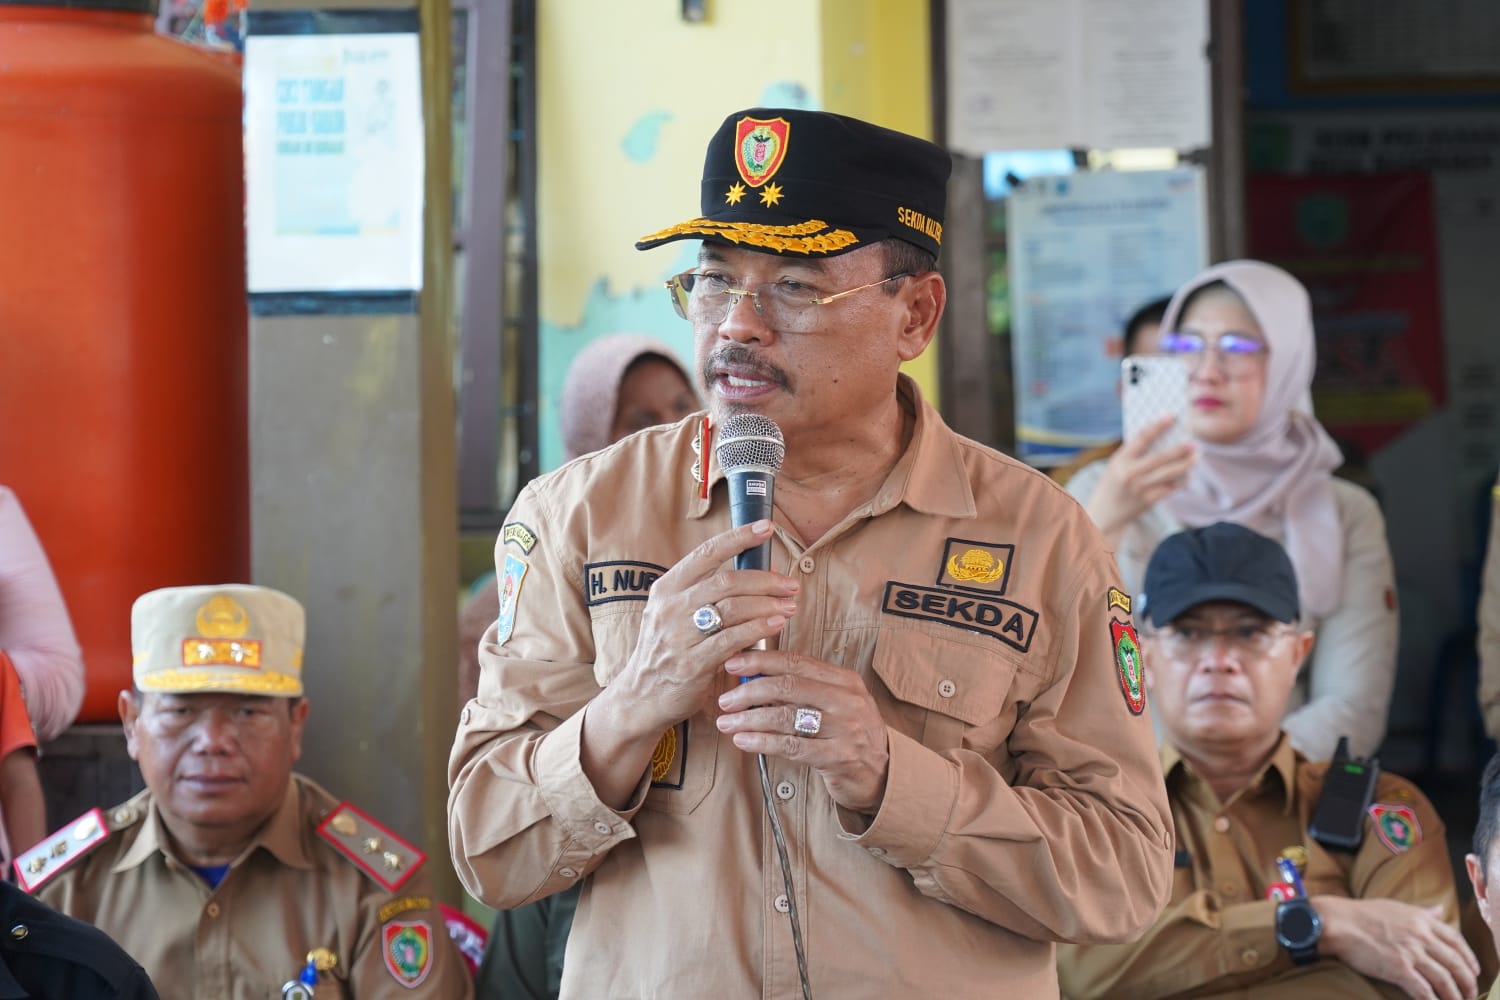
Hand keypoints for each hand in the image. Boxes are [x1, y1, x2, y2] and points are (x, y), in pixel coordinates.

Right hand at [607, 519, 799, 736]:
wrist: (639, 697)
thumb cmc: (666, 652)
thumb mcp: (673, 615)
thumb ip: (705, 594)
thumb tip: (754, 573)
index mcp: (666, 589)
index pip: (706, 554)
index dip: (738, 538)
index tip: (765, 528)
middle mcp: (670, 608)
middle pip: (726, 581)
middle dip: (765, 580)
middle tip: (789, 584)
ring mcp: (679, 636)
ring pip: (733, 608)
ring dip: (768, 603)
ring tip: (790, 604)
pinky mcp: (692, 663)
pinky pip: (733, 639)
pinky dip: (759, 628)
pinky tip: (776, 623)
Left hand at [716, 651, 889, 813]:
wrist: (883, 774)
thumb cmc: (850, 734)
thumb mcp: (837, 702)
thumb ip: (805, 687)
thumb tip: (755, 676)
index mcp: (844, 680)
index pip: (796, 662)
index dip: (761, 660)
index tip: (734, 663)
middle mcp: (847, 700)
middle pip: (788, 686)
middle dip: (750, 690)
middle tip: (726, 699)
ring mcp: (845, 729)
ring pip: (786, 717)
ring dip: (750, 718)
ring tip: (727, 722)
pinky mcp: (838, 757)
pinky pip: (791, 746)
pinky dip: (762, 742)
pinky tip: (743, 741)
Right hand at [1085, 416, 1195, 540]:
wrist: (1103, 516)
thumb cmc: (1112, 484)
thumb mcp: (1116, 465)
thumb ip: (1134, 453)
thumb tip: (1163, 438)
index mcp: (1120, 460)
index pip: (1141, 438)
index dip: (1157, 426)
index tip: (1171, 415)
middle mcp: (1130, 474)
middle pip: (1160, 457)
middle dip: (1179, 449)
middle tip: (1193, 441)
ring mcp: (1140, 489)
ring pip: (1169, 474)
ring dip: (1186, 464)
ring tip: (1197, 456)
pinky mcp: (1148, 501)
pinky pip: (1170, 489)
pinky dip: (1181, 481)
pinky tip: (1188, 475)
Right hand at [1313, 896, 1478, 999]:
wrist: (1337, 922)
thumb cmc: (1362, 914)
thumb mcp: (1396, 907)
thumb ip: (1421, 912)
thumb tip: (1439, 909)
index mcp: (1421, 920)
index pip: (1457, 940)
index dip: (1469, 958)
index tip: (1474, 970)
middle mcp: (1420, 936)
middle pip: (1455, 962)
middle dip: (1467, 981)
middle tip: (1470, 993)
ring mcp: (1410, 953)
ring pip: (1444, 979)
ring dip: (1454, 995)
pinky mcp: (1398, 968)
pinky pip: (1423, 990)